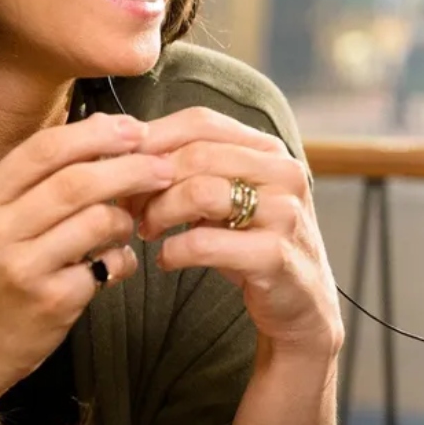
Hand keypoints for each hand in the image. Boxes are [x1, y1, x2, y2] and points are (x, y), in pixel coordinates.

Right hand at [0, 113, 168, 400]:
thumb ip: (44, 175)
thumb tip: (108, 124)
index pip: (44, 148)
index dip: (96, 133)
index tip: (135, 129)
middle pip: (77, 182)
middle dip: (131, 168)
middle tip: (163, 168)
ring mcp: (21, 268)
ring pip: (97, 220)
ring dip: (127, 218)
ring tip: (129, 224)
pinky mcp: (50, 301)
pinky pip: (107, 265)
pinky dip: (124, 259)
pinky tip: (119, 262)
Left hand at [135, 108, 342, 357]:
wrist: (301, 303)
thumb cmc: (251, 243)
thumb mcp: (229, 196)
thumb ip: (193, 167)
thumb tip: (124, 143)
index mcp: (269, 150)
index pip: (202, 121)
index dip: (154, 138)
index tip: (122, 164)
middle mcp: (283, 172)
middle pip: (197, 153)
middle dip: (150, 179)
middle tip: (130, 205)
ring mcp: (283, 213)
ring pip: (200, 192)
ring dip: (160, 212)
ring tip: (146, 231)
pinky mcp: (275, 256)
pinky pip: (205, 244)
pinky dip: (173, 251)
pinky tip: (165, 259)